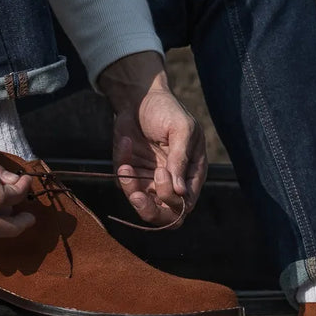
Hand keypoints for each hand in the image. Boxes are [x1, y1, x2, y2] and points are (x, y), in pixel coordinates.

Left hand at [98, 52, 206, 228]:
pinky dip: (122, 167)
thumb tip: (181, 191)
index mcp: (192, 174)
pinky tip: (126, 143)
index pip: (186, 204)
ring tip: (126, 165)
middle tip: (139, 195)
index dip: (173, 200)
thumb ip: (180, 159)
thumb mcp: (181, 129)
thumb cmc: (167, 110)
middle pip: (167, 218)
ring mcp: (152, 182)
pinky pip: (125, 186)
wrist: (139, 97)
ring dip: (131, 190)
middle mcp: (173, 183)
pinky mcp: (132, 176)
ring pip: (143, 207)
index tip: (162, 173)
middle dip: (151, 211)